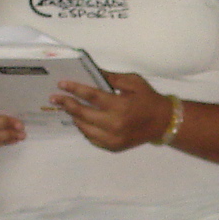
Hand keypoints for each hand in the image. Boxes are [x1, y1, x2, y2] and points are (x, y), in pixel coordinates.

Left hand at [51, 71, 172, 151]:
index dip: (74, 89)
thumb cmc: (148, 99)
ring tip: (67, 108)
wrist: (163, 123)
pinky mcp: (113, 147)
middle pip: (83, 114)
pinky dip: (84, 129)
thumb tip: (91, 73)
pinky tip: (81, 121)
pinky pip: (92, 138)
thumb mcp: (133, 82)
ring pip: (84, 128)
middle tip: (55, 98)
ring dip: (74, 117)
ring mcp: (113, 138)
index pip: (91, 96)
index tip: (61, 84)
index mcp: (120, 105)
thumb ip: (112, 78)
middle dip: (67, 104)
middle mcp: (114, 124)